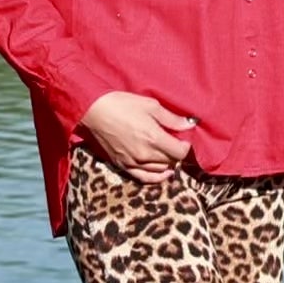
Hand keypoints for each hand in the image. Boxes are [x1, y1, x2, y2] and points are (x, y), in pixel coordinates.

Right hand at [80, 92, 194, 182]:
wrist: (93, 111)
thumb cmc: (121, 104)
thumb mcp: (150, 105)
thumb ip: (171, 119)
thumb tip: (190, 124)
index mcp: (154, 138)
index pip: (180, 152)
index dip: (185, 146)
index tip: (183, 139)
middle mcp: (145, 154)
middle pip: (171, 161)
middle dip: (176, 152)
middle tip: (174, 142)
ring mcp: (133, 162)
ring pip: (160, 170)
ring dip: (167, 162)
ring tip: (166, 152)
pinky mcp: (123, 165)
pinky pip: (144, 178)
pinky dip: (156, 177)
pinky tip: (163, 172)